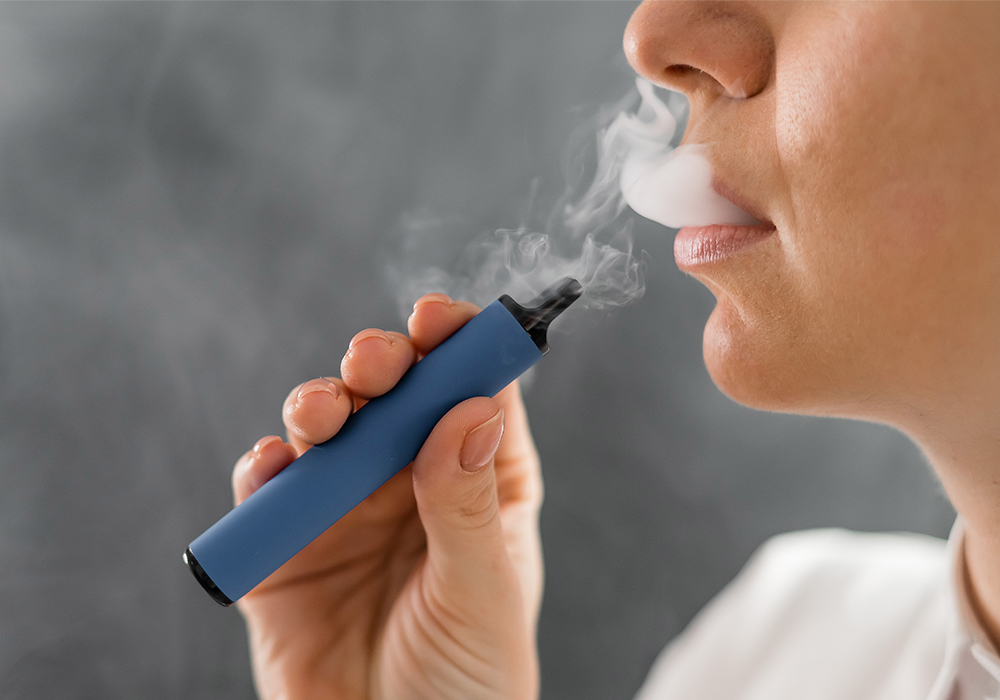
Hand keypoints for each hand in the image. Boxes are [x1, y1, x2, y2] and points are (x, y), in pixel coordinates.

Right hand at [231, 294, 542, 699]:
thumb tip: (472, 408)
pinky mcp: (285, 548)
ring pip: (326, 431)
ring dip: (319, 407)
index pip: (471, 393)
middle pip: (394, 396)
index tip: (439, 319)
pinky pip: (268, 492)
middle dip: (380, 364)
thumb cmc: (468, 686)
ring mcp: (345, 512)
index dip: (458, 345)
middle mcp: (410, 485)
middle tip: (373, 363)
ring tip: (323, 417)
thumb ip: (468, 505)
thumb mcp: (483, 594)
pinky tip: (273, 467)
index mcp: (478, 484)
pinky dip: (264, 471)